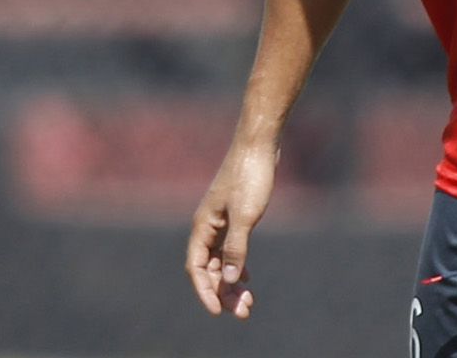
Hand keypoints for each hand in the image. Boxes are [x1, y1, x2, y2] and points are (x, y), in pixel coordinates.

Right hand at [185, 144, 275, 317]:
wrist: (259, 144)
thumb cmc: (250, 176)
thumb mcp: (246, 215)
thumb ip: (237, 247)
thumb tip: (231, 279)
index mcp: (203, 226)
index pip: (197, 267)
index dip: (205, 291)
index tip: (218, 311)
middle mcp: (207, 226)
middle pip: (210, 268)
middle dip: (224, 292)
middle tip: (244, 311)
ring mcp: (220, 221)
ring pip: (221, 260)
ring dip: (231, 282)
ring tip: (248, 302)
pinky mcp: (234, 215)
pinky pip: (229, 248)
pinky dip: (236, 265)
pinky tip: (246, 277)